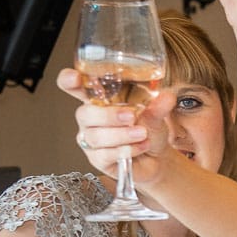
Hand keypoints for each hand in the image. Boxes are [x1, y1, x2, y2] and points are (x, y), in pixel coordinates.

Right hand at [57, 66, 176, 185]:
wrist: (157, 159)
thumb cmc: (149, 130)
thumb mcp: (156, 116)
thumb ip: (158, 106)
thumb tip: (167, 96)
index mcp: (98, 100)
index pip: (74, 86)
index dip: (69, 80)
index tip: (75, 77)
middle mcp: (90, 118)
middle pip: (84, 114)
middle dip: (108, 115)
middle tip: (131, 117)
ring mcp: (91, 139)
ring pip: (96, 136)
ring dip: (121, 135)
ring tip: (142, 134)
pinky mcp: (97, 158)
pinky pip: (104, 154)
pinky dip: (125, 150)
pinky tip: (140, 147)